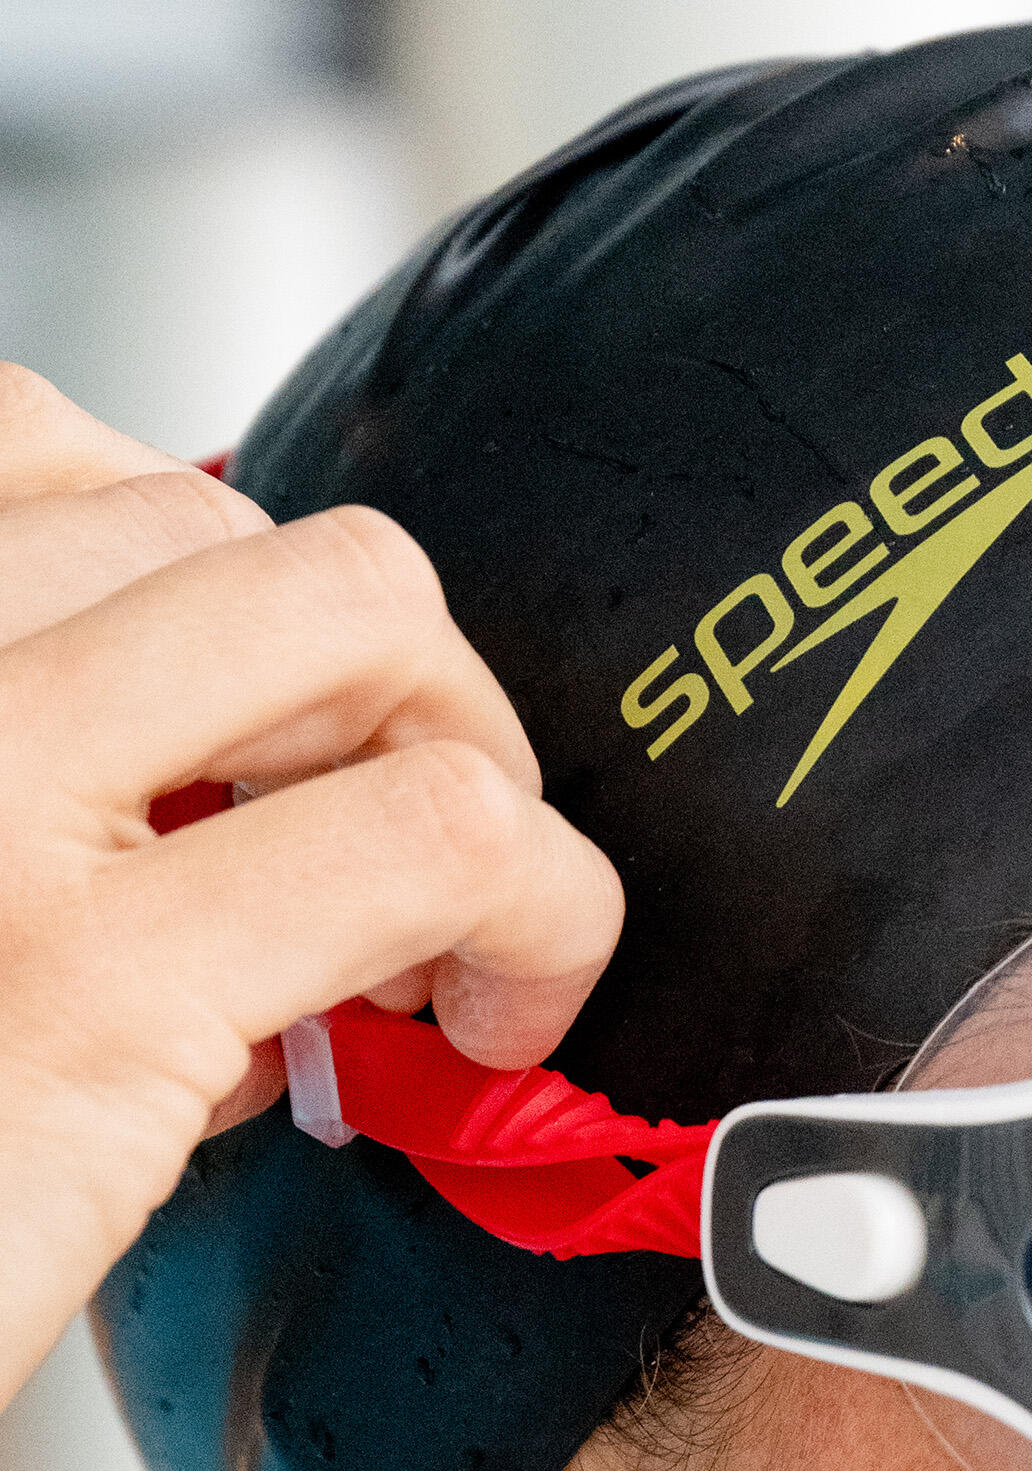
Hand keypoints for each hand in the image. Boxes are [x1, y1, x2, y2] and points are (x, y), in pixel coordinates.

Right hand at [0, 366, 621, 1409]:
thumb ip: (23, 802)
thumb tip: (231, 807)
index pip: (44, 451)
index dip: (206, 587)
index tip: (252, 740)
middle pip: (242, 532)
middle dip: (376, 691)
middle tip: (387, 860)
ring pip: (368, 619)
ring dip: (473, 769)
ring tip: (446, 939)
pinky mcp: (93, 982)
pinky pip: (438, 834)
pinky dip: (542, 912)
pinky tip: (489, 1018)